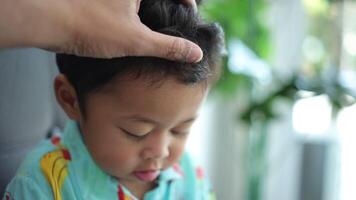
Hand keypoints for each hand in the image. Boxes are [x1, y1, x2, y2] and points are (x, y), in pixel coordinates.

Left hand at [0, 0, 201, 61]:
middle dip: (172, 5)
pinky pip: (129, 2)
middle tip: (178, 21)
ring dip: (155, 8)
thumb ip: (169, 47)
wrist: (48, 21)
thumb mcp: (137, 41)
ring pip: (144, 0)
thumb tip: (195, 53)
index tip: (191, 15)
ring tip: (160, 28)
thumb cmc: (90, 26)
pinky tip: (136, 26)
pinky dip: (138, 10)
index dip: (188, 1)